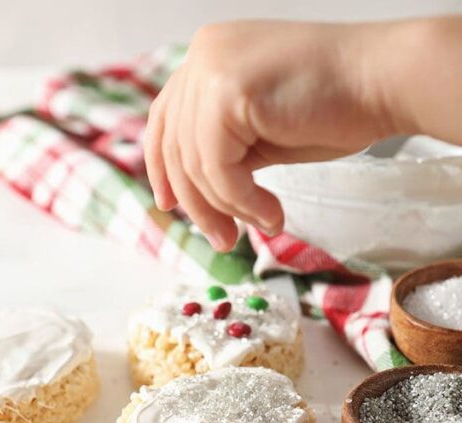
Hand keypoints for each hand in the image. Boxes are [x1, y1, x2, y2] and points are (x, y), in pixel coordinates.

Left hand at [145, 19, 399, 250]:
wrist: (389, 79)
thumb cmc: (337, 104)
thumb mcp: (259, 127)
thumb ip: (220, 146)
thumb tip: (186, 195)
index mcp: (208, 53)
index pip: (165, 118)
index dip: (161, 168)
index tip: (169, 207)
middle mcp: (203, 53)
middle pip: (176, 147)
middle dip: (198, 202)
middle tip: (222, 241)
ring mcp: (212, 69)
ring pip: (195, 164)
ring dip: (227, 206)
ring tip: (262, 223)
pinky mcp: (227, 94)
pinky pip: (217, 168)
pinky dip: (241, 200)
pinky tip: (271, 213)